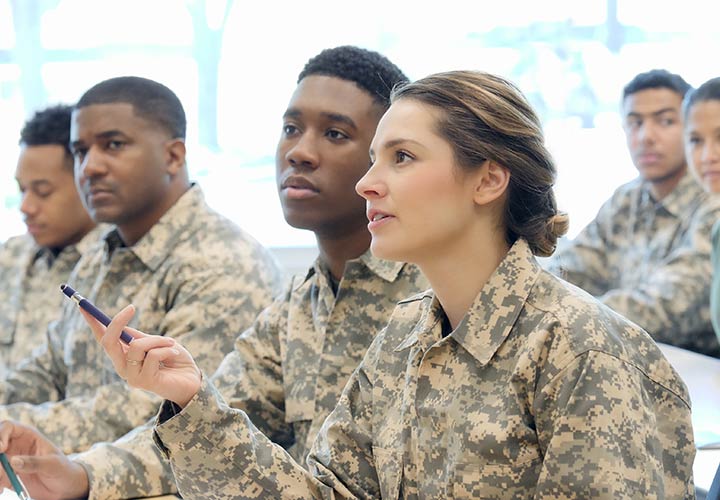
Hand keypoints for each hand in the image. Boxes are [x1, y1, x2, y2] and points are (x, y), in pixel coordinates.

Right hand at [0, 420, 87, 499]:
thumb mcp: (53, 465)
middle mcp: (16, 446)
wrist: (64, 487)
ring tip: (3, 484)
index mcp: (29, 436)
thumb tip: (14, 461)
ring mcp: (10, 460)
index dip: (1, 435)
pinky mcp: (7, 475)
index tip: (1, 448)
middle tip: (0, 471)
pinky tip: (2, 489)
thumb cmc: (63, 470)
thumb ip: (35, 462)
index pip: (8, 427)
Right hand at [79, 305, 201, 407]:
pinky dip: (167, 349)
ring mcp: (132, 376)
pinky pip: (153, 356)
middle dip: (118, 322)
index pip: (104, 339)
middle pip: (108, 342)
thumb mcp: (157, 342)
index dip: (93, 323)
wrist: (192, 380)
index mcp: (124, 357)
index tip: (83, 306)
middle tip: (131, 307)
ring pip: (137, 346)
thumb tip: (122, 324)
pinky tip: (175, 355)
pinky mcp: (145, 382)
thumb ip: (140, 337)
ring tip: (172, 343)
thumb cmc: (175, 359)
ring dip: (157, 339)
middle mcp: (123, 367)